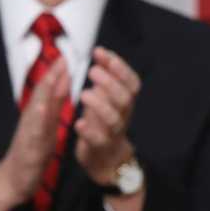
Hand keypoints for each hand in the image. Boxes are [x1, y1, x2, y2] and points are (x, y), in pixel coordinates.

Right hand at [0, 57, 69, 210]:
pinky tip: (42, 108)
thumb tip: (61, 87)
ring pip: (36, 110)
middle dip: (51, 77)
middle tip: (61, 58)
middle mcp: (31, 122)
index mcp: (38, 118)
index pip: (48, 93)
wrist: (11, 182)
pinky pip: (33, 132)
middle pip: (41, 96)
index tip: (66, 57)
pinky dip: (37, 119)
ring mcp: (28, 135)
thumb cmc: (30, 155)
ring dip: (44, 92)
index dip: (56, 75)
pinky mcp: (28, 149)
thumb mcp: (45, 129)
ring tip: (52, 76)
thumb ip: (52, 109)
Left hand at [74, 47, 141, 184]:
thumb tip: (99, 53)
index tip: (101, 53)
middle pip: (124, 98)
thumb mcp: (106, 97)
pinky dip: (89, 130)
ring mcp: (113, 132)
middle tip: (91, 70)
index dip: (120, 67)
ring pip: (113, 118)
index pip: (131, 82)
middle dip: (110, 82)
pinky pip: (97, 139)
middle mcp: (123, 115)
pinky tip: (78, 122)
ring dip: (100, 104)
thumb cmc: (103, 121)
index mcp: (126, 101)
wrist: (106, 158)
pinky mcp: (100, 146)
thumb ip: (104, 77)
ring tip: (84, 93)